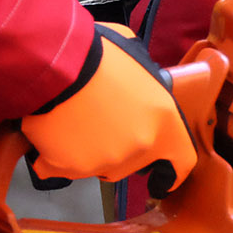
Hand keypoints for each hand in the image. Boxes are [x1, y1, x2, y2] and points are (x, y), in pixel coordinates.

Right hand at [20, 24, 198, 186]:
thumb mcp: (135, 59)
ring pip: (99, 165)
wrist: (56, 63)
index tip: (162, 178)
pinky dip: (56, 154)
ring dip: (90, 151)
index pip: (181, 159)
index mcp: (163, 121)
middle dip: (121, 147)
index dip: (173, 172)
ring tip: (73, 119)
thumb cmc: (96, 54)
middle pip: (133, 161)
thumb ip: (145, 84)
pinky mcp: (72, 168)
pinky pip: (63, 166)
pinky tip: (50, 131)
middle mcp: (139, 147)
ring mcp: (105, 161)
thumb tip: (139, 87)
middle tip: (102, 122)